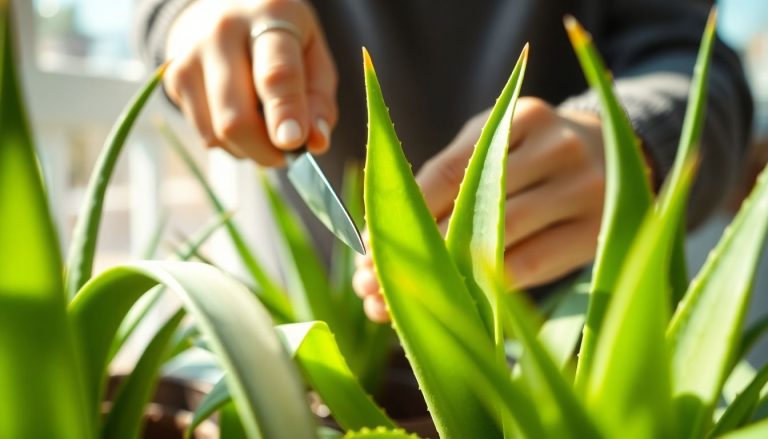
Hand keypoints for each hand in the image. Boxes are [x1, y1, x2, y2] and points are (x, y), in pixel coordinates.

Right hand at [163, 0, 336, 164]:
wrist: (225, 8)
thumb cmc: (282, 39)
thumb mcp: (314, 54)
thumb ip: (319, 100)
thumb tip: (315, 143)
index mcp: (270, 15)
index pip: (276, 73)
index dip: (285, 112)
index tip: (293, 142)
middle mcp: (223, 32)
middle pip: (236, 117)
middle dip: (265, 150)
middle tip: (287, 154)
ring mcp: (190, 56)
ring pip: (218, 134)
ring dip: (249, 149)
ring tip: (265, 127)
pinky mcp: (173, 79)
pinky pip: (206, 136)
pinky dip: (231, 143)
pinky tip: (242, 117)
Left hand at [353, 97, 605, 321]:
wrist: (617, 157)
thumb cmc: (533, 155)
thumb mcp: (496, 143)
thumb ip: (449, 180)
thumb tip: (381, 240)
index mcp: (522, 118)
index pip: (450, 170)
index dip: (404, 213)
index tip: (367, 249)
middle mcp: (558, 148)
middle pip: (473, 208)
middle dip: (418, 251)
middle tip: (371, 286)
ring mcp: (584, 191)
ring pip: (498, 240)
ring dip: (444, 276)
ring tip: (398, 304)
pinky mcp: (594, 232)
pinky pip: (529, 267)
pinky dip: (483, 288)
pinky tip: (452, 301)